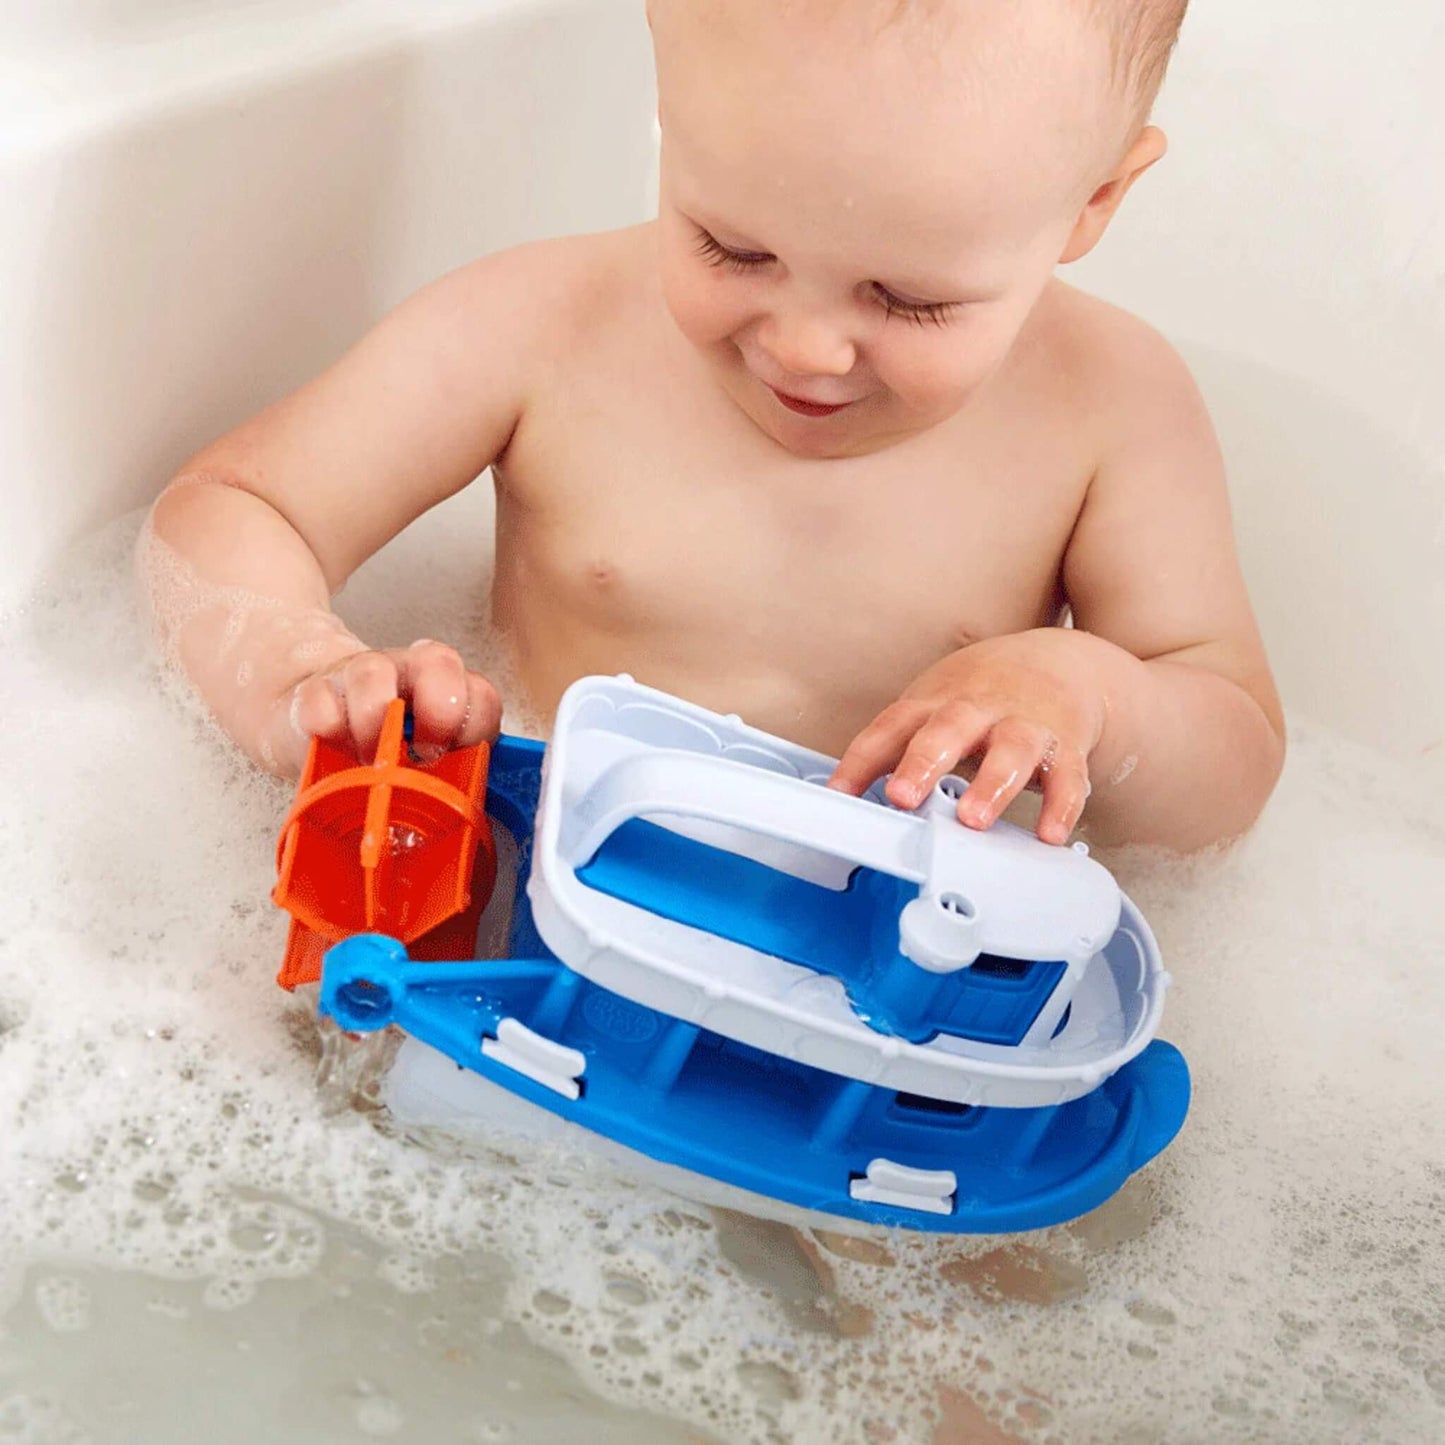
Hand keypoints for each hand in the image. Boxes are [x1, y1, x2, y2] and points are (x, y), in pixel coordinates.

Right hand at [264, 639, 501, 774]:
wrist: (318, 728)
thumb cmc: (382, 751)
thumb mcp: (425, 766)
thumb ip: (454, 779)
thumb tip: (474, 816)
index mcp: (447, 692)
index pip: (481, 694)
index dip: (477, 725)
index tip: (461, 756)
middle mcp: (408, 672)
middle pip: (439, 662)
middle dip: (438, 711)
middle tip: (423, 753)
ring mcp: (359, 674)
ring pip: (373, 673)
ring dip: (374, 724)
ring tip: (369, 759)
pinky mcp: (313, 690)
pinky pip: (321, 701)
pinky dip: (327, 728)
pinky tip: (332, 747)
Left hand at [828, 629, 1109, 844]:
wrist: (1062, 660)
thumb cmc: (983, 693)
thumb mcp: (934, 706)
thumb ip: (896, 748)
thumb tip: (845, 794)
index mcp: (937, 700)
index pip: (892, 726)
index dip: (862, 759)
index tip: (838, 793)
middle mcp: (979, 708)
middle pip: (950, 727)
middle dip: (924, 761)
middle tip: (902, 795)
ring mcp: (1025, 722)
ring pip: (1012, 748)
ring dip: (992, 784)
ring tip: (974, 819)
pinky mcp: (1066, 744)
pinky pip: (1068, 775)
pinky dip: (1061, 805)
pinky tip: (1049, 835)